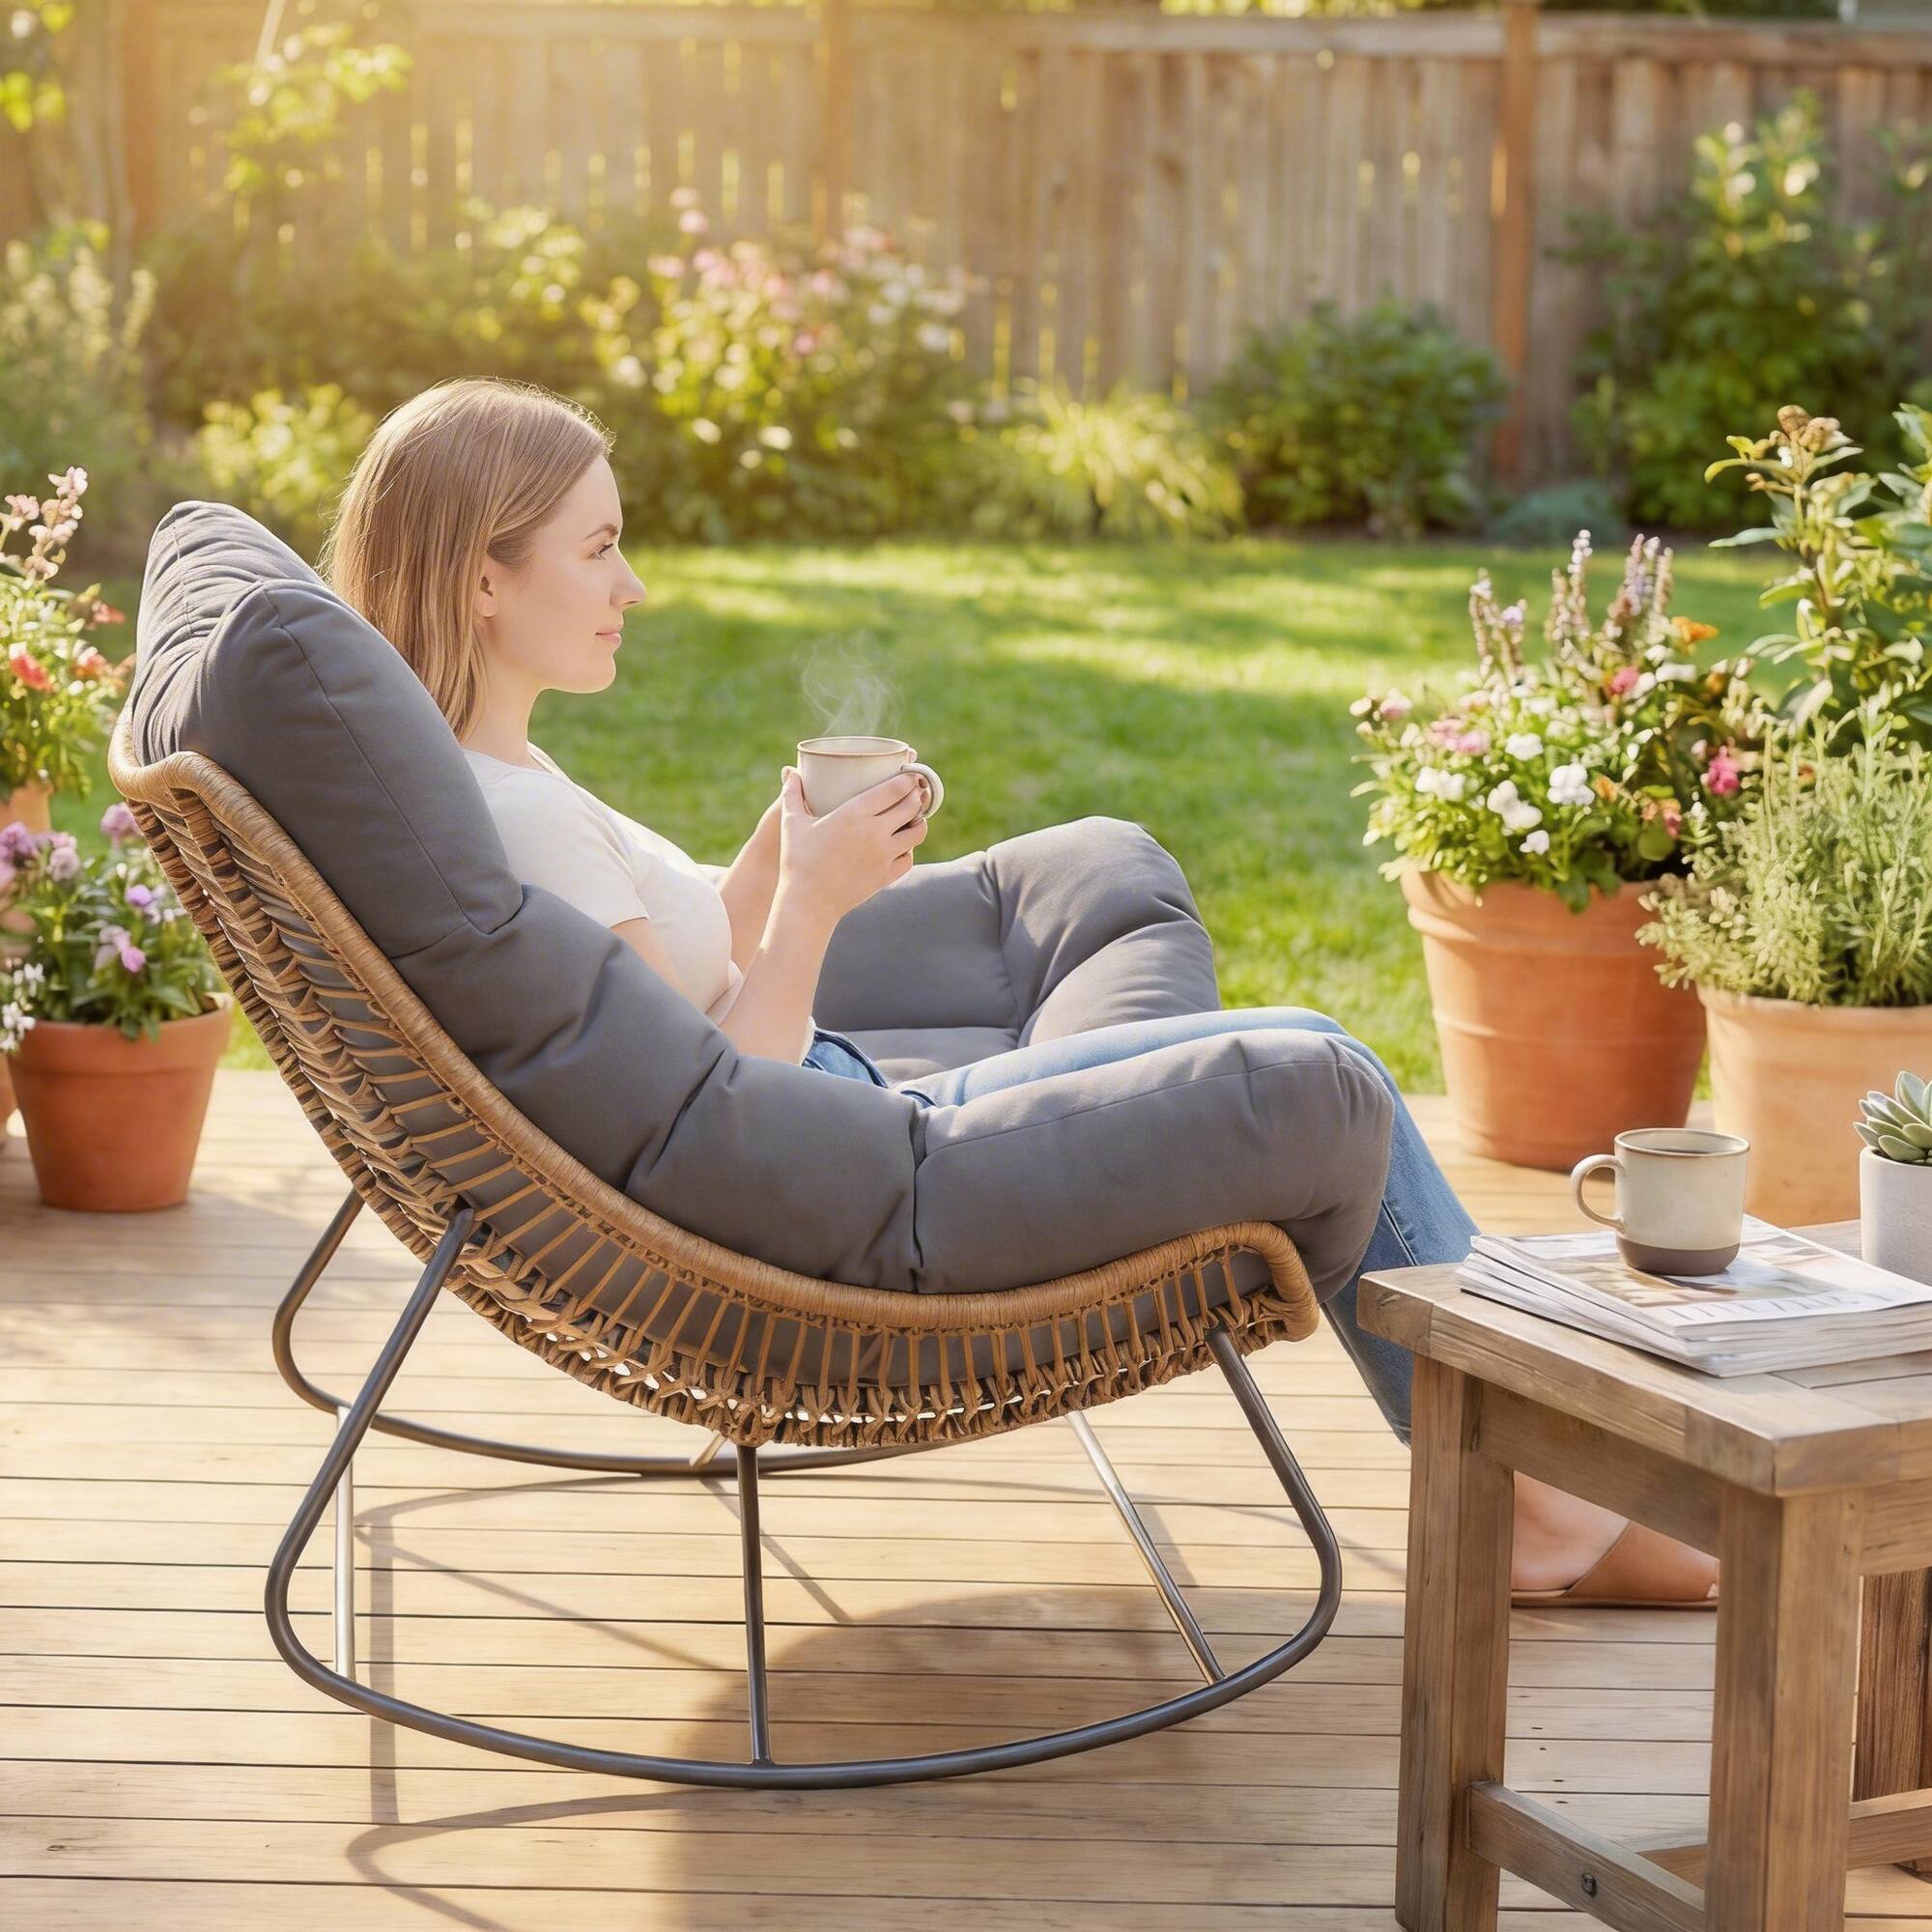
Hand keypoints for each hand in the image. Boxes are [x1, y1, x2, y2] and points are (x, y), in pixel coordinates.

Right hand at [775, 764, 927, 924]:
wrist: (808, 902)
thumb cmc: (797, 860)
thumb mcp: (791, 823)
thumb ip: (792, 795)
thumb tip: (789, 772)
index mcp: (853, 813)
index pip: (895, 789)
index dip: (908, 779)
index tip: (910, 775)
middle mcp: (874, 832)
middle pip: (911, 807)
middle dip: (916, 797)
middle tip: (914, 793)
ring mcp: (883, 855)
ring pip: (917, 833)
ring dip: (918, 822)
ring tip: (913, 817)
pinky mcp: (885, 876)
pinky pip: (909, 858)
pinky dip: (908, 849)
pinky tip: (901, 845)